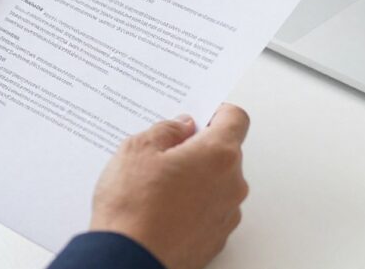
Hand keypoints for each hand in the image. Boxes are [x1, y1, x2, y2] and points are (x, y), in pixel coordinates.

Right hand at [90, 104, 249, 268]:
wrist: (129, 259)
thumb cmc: (133, 207)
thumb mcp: (137, 149)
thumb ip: (166, 130)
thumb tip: (180, 126)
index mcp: (218, 155)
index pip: (235, 118)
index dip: (215, 112)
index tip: (197, 115)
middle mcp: (232, 185)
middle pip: (225, 152)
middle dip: (197, 148)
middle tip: (163, 152)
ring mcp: (226, 215)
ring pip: (216, 183)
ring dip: (195, 178)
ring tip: (155, 186)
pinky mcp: (215, 239)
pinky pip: (209, 210)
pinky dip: (191, 205)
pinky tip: (161, 208)